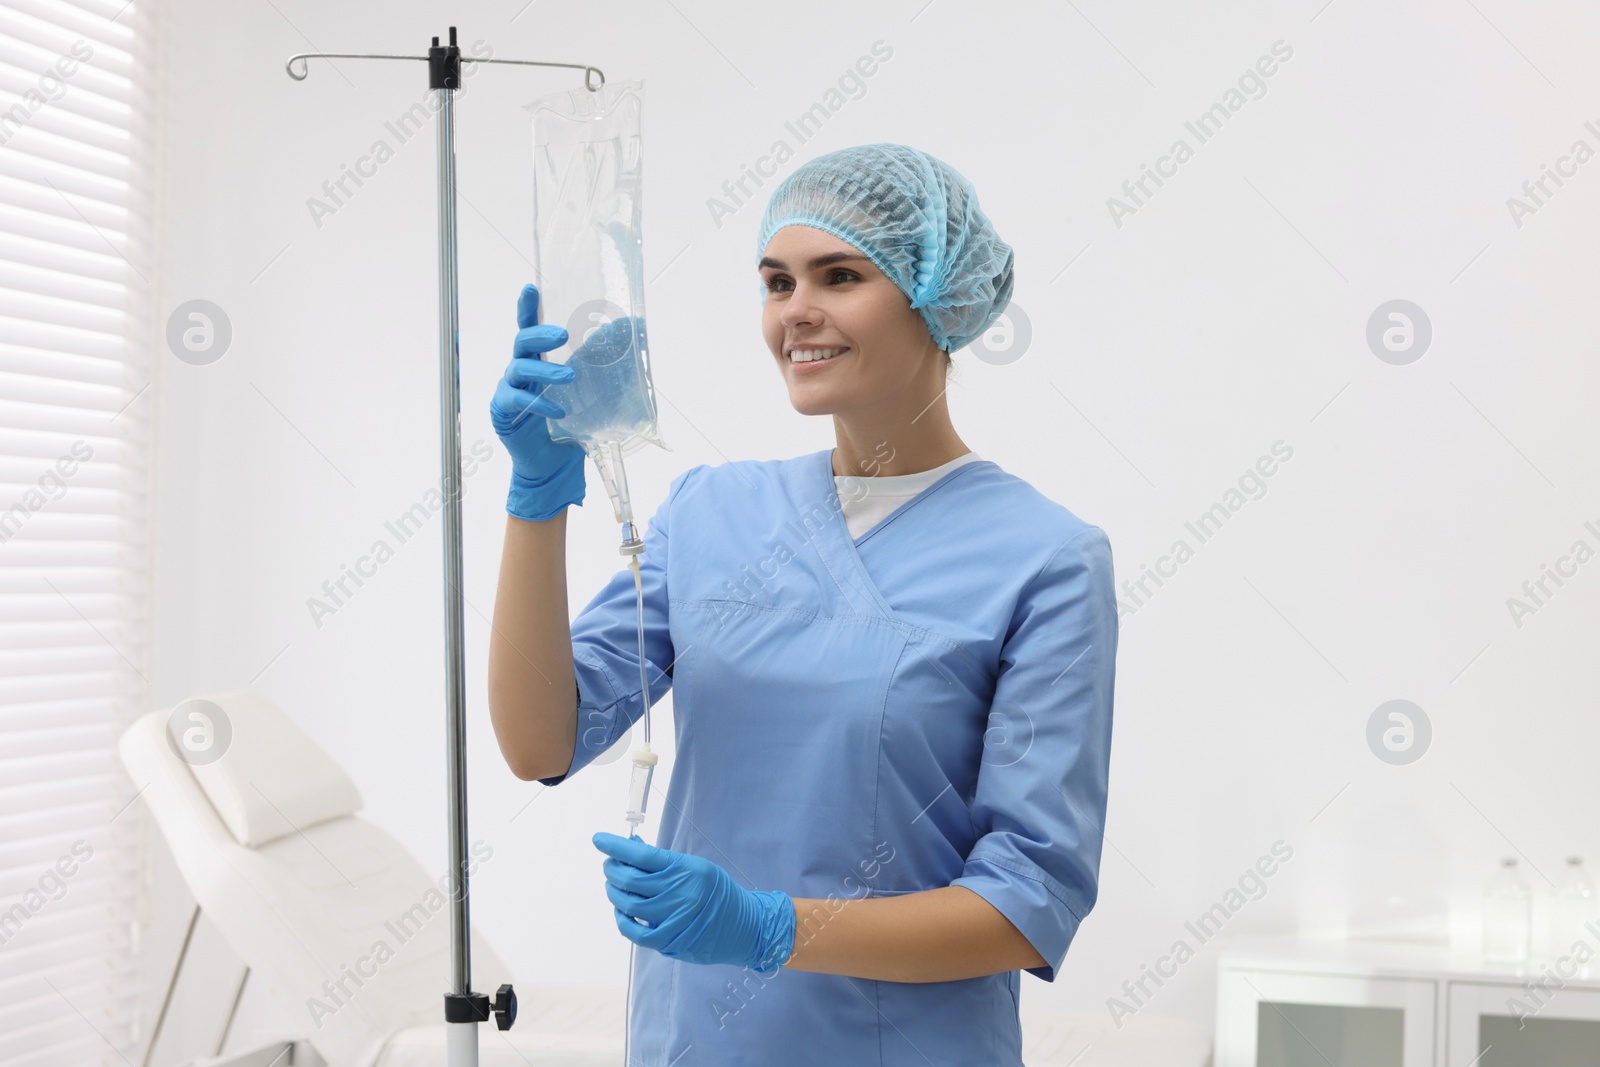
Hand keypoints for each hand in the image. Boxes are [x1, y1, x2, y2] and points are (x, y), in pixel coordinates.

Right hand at [489, 284, 585, 520]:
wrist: (554, 463)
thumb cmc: (570, 422)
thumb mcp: (591, 389)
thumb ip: (602, 360)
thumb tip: (632, 328)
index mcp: (538, 359)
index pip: (530, 328)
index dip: (528, 308)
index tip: (530, 288)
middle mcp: (520, 370)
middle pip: (522, 342)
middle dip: (540, 334)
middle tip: (562, 335)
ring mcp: (509, 389)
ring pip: (519, 369)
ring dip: (545, 371)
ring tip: (569, 379)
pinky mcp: (504, 412)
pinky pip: (517, 401)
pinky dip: (539, 404)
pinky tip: (558, 411)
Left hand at [594, 832, 794, 973]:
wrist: (744, 927)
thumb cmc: (717, 893)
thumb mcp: (695, 867)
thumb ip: (664, 861)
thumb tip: (631, 847)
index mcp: (685, 870)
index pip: (642, 855)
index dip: (616, 846)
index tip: (599, 839)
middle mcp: (678, 893)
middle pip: (630, 880)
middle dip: (612, 869)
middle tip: (609, 865)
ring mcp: (673, 919)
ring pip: (628, 904)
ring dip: (614, 892)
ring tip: (613, 886)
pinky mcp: (669, 941)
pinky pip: (634, 931)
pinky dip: (622, 919)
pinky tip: (621, 910)